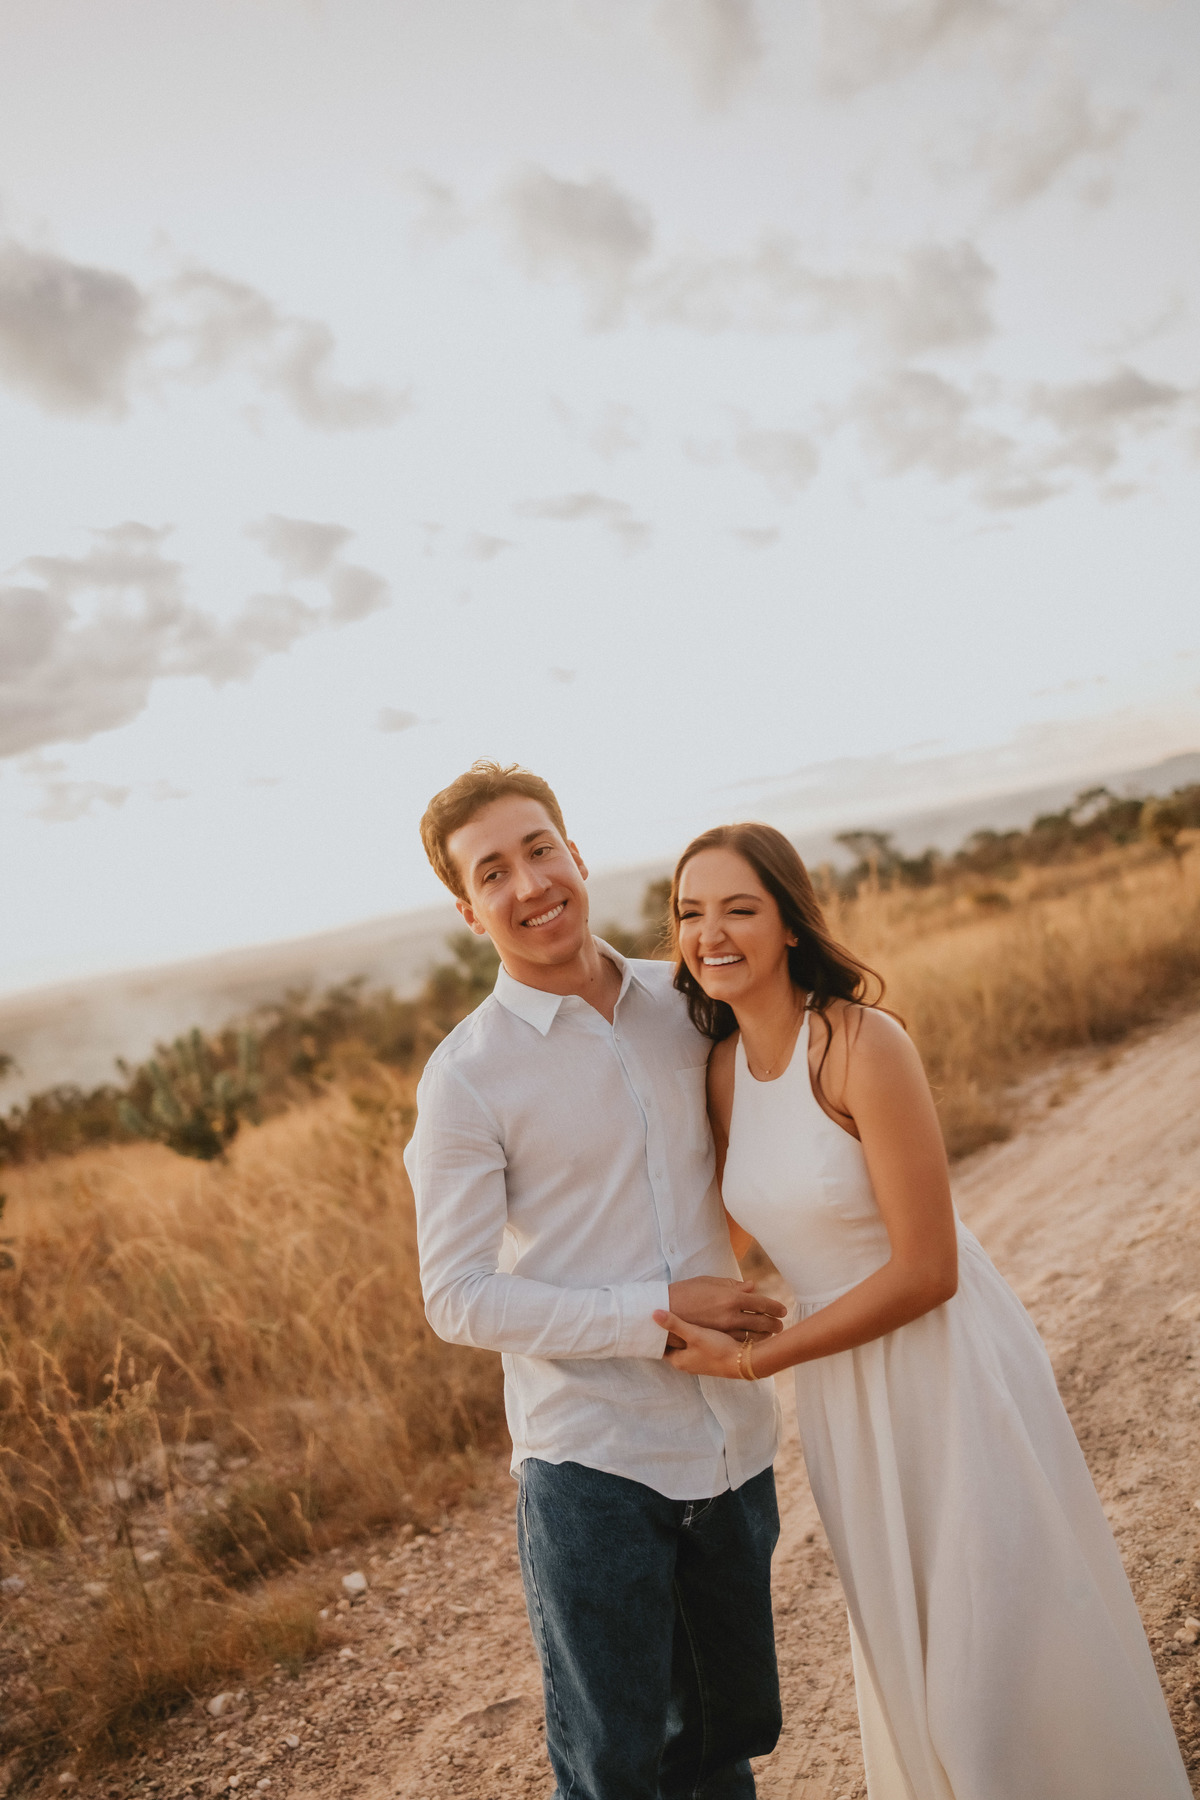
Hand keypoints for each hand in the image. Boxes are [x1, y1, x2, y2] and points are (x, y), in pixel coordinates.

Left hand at [653, 1309, 743, 1378]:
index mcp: (679, 1360)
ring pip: (686, 1345)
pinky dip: (694, 1335)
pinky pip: (697, 1345)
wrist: (744, 1361)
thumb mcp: (694, 1334)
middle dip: (669, 1332)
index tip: (650, 1322)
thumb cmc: (716, 1349)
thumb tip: (653, 1313)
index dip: (656, 1335)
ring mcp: (699, 1361)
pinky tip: (698, 1323)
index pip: (661, 1348)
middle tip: (663, 1315)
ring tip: (678, 1316)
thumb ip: (674, 1324)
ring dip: (683, 1333)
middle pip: (673, 1346)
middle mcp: (687, 1364)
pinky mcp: (710, 1357)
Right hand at [666, 1276, 784, 1341]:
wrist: (664, 1310)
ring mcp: (724, 1330)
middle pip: (762, 1321)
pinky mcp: (716, 1340)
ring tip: (772, 1334)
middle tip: (780, 1324)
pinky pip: (739, 1343)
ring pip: (753, 1335)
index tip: (783, 1310)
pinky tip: (755, 1341)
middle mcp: (731, 1314)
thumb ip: (732, 1285)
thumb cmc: (686, 1291)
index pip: (761, 1303)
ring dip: (765, 1335)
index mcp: (731, 1297)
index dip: (775, 1307)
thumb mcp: (709, 1282)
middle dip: (774, 1323)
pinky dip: (750, 1342)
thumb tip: (752, 1286)